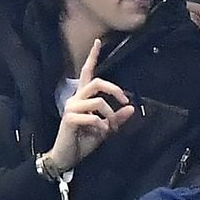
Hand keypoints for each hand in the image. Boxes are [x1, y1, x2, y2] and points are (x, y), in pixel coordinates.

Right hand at [46, 39, 134, 172]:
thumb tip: (131, 108)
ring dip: (110, 115)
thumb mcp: (105, 128)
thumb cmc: (83, 141)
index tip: (99, 42)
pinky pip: (93, 117)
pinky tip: (101, 133)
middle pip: (97, 82)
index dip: (92, 57)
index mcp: (83, 98)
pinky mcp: (69, 119)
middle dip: (115, 90)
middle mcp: (75, 99)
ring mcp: (71, 108)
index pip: (87, 73)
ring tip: (110, 128)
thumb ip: (117, 118)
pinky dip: (102, 125)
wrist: (67, 157)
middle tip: (124, 101)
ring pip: (98, 101)